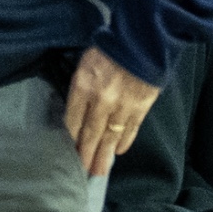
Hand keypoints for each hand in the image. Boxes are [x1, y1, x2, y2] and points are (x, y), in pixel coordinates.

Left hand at [64, 47, 161, 176]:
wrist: (143, 40)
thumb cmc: (110, 48)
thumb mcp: (86, 64)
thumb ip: (81, 89)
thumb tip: (80, 114)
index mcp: (83, 86)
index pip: (73, 120)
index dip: (71, 137)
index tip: (70, 149)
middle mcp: (101, 101)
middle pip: (90, 134)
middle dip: (86, 154)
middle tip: (83, 170)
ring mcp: (122, 106)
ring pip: (110, 137)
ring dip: (104, 155)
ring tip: (99, 170)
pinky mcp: (140, 107)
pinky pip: (130, 130)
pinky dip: (124, 142)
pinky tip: (119, 151)